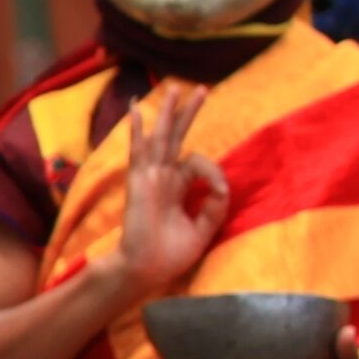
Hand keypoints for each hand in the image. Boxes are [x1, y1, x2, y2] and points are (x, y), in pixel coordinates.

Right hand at [111, 83, 232, 303]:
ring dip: (168, 113)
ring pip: (161, 138)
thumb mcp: (203, 228)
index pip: (194, 163)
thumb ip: (215, 206)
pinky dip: (137, 131)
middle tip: (200, 89)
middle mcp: (161, 179)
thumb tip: (222, 184)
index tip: (218, 190)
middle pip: (176, 138)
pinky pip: (140, 152)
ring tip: (174, 88)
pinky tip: (136, 110)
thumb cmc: (170, 255)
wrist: (146, 270)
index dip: (212, 171)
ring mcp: (149, 178)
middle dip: (188, 114)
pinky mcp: (140, 182)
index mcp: (174, 190)